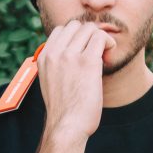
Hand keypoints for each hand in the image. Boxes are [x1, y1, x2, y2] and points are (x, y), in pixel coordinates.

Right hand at [37, 19, 115, 142]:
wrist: (67, 127)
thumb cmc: (63, 111)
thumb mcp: (50, 83)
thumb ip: (56, 66)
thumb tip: (70, 57)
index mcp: (44, 57)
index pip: (61, 30)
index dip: (76, 36)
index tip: (84, 50)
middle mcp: (55, 53)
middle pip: (75, 25)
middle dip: (88, 35)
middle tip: (96, 51)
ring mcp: (70, 56)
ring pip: (89, 29)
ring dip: (99, 39)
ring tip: (103, 54)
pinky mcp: (87, 62)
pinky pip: (100, 38)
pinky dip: (108, 43)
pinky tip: (108, 56)